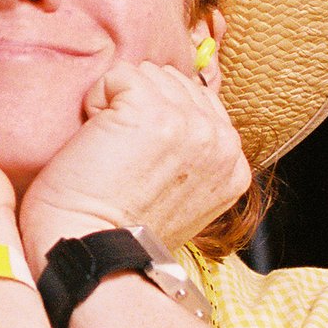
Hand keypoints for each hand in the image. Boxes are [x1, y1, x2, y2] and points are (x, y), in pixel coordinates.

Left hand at [19, 60, 249, 259]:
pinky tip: (96, 141)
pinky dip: (95, 101)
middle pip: (174, 82)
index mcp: (235, 166)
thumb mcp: (182, 200)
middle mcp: (222, 142)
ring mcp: (191, 124)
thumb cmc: (120, 232)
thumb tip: (174, 113)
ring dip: (117, 106)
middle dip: (139, 109)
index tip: (140, 166)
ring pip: (148, 75)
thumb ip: (193, 157)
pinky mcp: (152, 111)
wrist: (93, 252)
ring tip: (111, 152)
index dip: (157, 122)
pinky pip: (117, 75)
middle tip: (122, 159)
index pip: (198, 103)